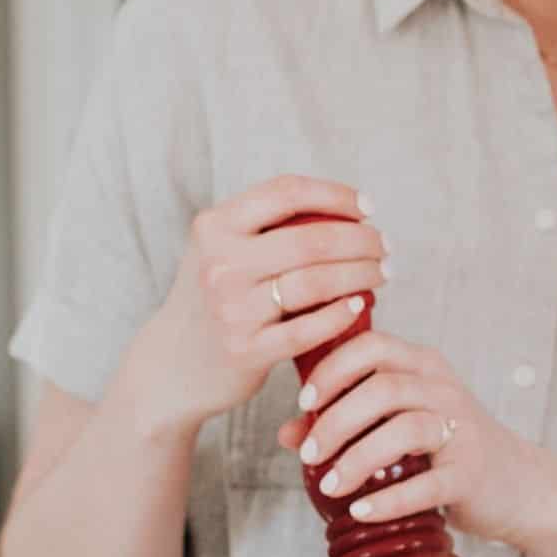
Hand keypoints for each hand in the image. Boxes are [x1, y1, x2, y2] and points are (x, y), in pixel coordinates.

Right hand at [140, 175, 388, 433]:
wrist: (172, 364)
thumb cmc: (214, 299)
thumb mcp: (220, 250)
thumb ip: (263, 226)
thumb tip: (342, 207)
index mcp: (215, 227)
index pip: (286, 193)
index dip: (335, 195)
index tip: (367, 208)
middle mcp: (220, 263)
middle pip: (310, 239)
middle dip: (360, 240)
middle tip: (384, 247)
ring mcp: (231, 309)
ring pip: (315, 282)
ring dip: (360, 274)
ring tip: (382, 273)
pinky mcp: (246, 350)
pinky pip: (308, 328)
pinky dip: (340, 314)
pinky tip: (359, 305)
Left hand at [275, 327, 541, 545]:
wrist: (516, 485)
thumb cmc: (447, 449)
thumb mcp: (400, 423)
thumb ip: (347, 421)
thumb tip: (288, 434)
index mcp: (424, 367)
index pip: (372, 346)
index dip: (332, 369)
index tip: (305, 401)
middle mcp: (444, 390)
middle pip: (383, 387)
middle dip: (336, 420)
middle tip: (309, 454)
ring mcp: (462, 430)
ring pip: (404, 430)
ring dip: (357, 459)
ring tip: (330, 486)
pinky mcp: (470, 473)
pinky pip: (427, 484)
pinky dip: (388, 500)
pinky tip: (361, 511)